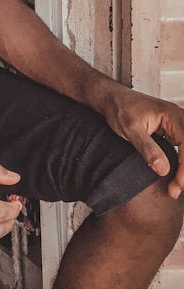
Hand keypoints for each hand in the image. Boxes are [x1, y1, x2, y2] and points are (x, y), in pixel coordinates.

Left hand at [101, 83, 183, 198]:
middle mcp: (178, 119)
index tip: (178, 183)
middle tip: (176, 189)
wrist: (111, 99)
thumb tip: (163, 169)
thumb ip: (147, 148)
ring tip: (175, 188)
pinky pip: (183, 150)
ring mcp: (176, 126)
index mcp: (171, 115)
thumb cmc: (119, 108)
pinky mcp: (172, 133)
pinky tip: (177, 177)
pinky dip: (182, 165)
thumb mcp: (130, 128)